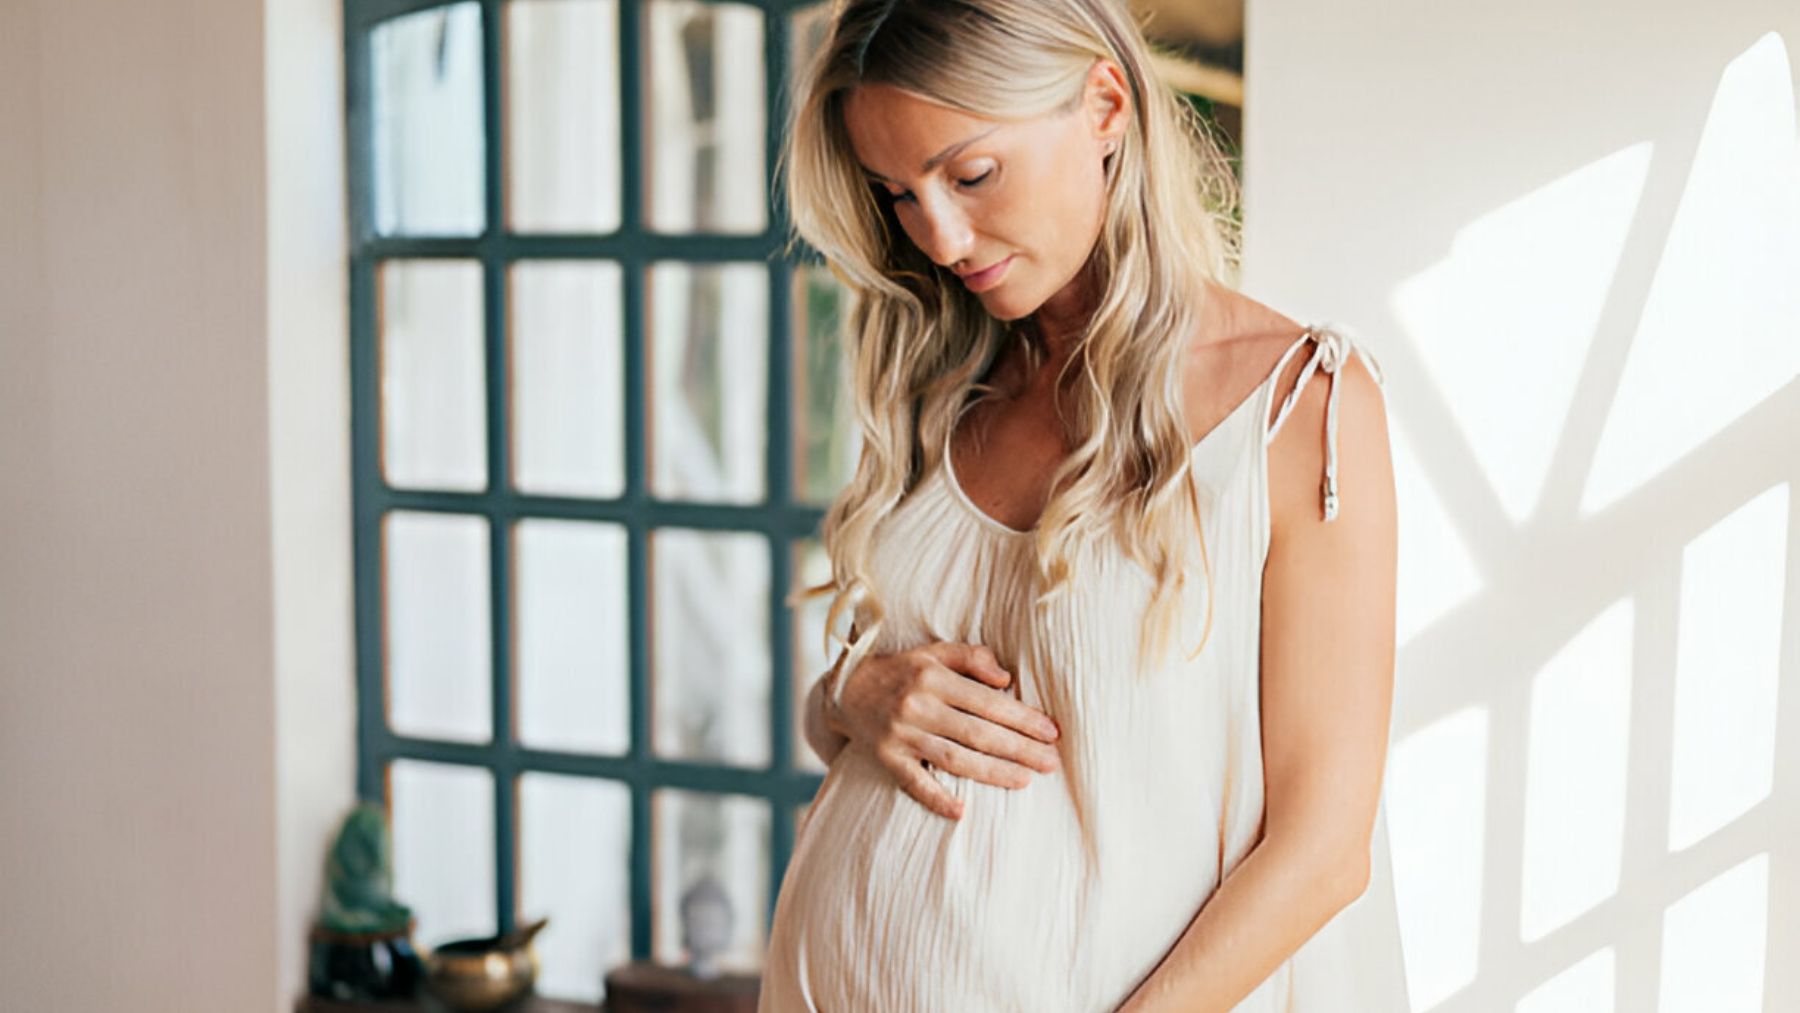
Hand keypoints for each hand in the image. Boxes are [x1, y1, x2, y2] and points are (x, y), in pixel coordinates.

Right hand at [826, 641, 1062, 819]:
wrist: (846, 690)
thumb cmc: (901, 670)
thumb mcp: (933, 652)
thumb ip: (971, 658)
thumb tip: (1006, 680)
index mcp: (932, 677)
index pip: (987, 702)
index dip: (1022, 718)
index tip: (1051, 732)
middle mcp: (917, 706)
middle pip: (977, 733)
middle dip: (1019, 749)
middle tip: (1051, 762)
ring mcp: (901, 735)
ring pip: (954, 759)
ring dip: (993, 773)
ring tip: (1026, 780)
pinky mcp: (886, 759)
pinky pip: (913, 783)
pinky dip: (936, 798)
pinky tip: (961, 811)